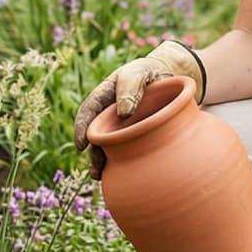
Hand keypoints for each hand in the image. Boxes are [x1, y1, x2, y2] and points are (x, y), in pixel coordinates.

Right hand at [71, 40, 206, 177]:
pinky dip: (126, 166)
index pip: (88, 113)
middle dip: (94, 156)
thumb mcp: (138, 72)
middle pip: (96, 138)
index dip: (81, 129)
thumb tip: (124, 113)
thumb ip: (130, 87)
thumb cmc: (149, 73)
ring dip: (106, 164)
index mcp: (103, 98)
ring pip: (110, 149)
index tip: (81, 145)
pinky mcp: (137, 139)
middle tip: (96, 171)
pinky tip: (127, 177)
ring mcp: (122, 129)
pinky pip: (129, 153)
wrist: (169, 77)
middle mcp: (109, 117)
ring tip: (104, 179)